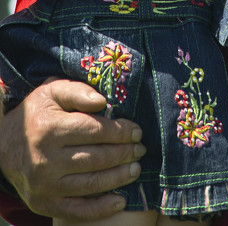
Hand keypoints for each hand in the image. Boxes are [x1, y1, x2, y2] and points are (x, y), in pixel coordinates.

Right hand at [0, 78, 144, 219]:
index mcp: (51, 129)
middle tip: (140, 149)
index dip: (120, 132)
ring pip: (91, 184)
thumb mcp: (52, 91)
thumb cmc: (37, 114)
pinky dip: (101, 208)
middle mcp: (46, 159)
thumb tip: (103, 101)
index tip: (136, 131)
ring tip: (135, 168)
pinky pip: (77, 211)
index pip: (95, 131)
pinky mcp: (44, 203)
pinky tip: (120, 200)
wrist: (4, 145)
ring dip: (119, 177)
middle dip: (124, 153)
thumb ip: (78, 91)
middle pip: (97, 158)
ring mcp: (45, 185)